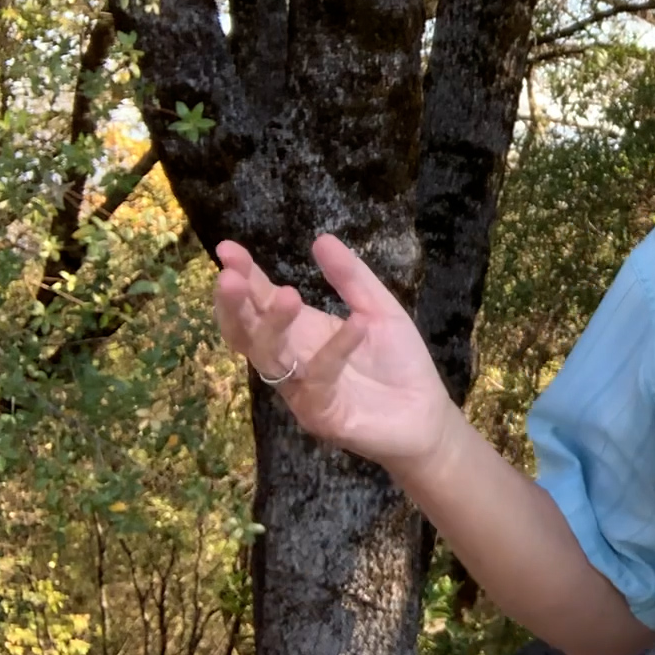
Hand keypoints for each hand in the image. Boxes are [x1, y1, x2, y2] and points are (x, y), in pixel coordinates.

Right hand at [213, 234, 459, 471]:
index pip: (260, 302)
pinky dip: (335, 351)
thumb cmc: (399, 363)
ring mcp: (301, 390)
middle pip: (247, 333)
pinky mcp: (321, 415)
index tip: (226, 248)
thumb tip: (321, 239)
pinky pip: (319, 380)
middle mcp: (291, 360)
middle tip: (230, 277)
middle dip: (235, 305)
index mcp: (300, 332)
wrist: (427, 414)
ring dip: (274, 326)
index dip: (243, 276)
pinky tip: (356, 325)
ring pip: (271, 358)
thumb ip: (351, 278)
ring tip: (287, 295)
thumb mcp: (378, 309)